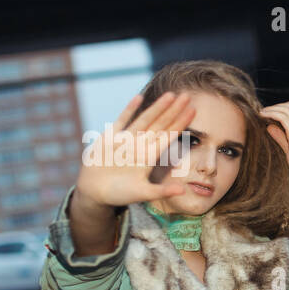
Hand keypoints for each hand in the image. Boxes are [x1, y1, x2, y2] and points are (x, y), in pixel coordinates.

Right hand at [75, 91, 194, 207]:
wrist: (95, 192)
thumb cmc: (120, 194)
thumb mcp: (143, 193)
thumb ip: (162, 191)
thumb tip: (182, 191)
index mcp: (150, 156)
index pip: (169, 136)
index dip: (180, 123)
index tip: (193, 110)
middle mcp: (140, 145)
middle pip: (160, 124)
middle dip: (173, 110)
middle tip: (187, 96)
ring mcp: (126, 140)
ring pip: (145, 119)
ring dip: (157, 107)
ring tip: (170, 95)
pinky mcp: (109, 138)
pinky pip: (121, 121)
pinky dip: (129, 110)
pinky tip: (139, 98)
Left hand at [260, 102, 288, 197]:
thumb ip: (281, 137)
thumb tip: (270, 127)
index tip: (277, 110)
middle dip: (278, 105)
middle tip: (265, 111)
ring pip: (287, 110)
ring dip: (272, 109)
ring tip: (261, 113)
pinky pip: (283, 117)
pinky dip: (272, 114)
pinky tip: (264, 117)